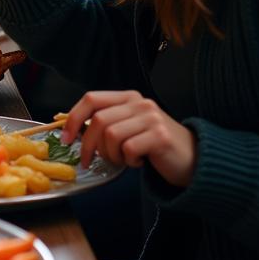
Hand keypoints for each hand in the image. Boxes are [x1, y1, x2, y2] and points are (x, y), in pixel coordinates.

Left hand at [61, 90, 197, 187]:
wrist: (193, 159)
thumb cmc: (154, 146)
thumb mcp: (129, 128)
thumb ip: (106, 123)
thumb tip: (71, 130)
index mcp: (128, 97)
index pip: (91, 99)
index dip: (74, 118)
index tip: (65, 138)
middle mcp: (139, 103)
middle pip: (98, 120)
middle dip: (87, 144)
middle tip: (87, 161)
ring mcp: (151, 118)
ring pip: (111, 136)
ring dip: (110, 155)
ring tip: (121, 160)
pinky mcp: (160, 136)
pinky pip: (129, 149)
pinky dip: (128, 161)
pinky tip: (138, 162)